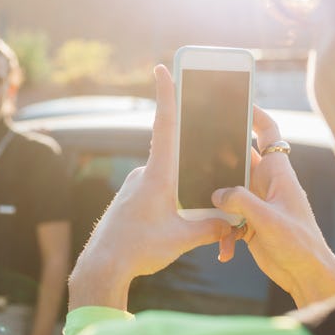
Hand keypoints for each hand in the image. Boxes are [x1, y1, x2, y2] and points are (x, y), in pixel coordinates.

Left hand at [69, 65, 229, 309]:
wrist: (102, 266)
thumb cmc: (138, 250)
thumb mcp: (182, 240)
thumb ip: (212, 228)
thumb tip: (233, 223)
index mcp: (158, 175)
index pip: (165, 126)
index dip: (166, 95)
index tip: (161, 68)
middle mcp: (144, 174)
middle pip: (177, 157)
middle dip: (193, 166)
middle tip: (198, 180)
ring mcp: (135, 185)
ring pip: (168, 180)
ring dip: (181, 194)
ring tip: (178, 224)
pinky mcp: (131, 198)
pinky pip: (157, 192)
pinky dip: (168, 203)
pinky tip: (168, 225)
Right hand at [213, 106, 334, 306]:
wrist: (306, 276)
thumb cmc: (299, 243)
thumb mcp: (269, 220)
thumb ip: (241, 202)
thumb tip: (217, 193)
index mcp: (278, 174)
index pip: (268, 134)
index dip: (254, 115)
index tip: (235, 102)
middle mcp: (266, 184)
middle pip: (239, 160)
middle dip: (219, 157)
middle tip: (195, 152)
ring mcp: (257, 203)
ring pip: (228, 191)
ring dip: (217, 204)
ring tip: (203, 212)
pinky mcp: (249, 223)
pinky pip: (228, 219)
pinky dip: (223, 232)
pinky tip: (225, 250)